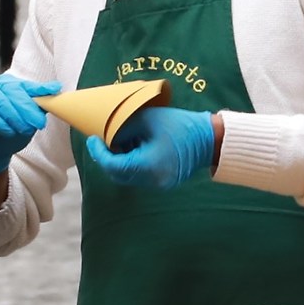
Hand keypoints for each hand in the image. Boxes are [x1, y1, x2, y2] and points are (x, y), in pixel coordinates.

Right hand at [0, 76, 59, 177]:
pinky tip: (9, 132)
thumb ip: (37, 107)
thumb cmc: (9, 132)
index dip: (41, 88)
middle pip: (14, 92)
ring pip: (1, 102)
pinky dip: (1, 124)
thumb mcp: (27, 120)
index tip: (55, 89)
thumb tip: (55, 92)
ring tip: (25, 130)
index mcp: (9, 84)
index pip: (26, 85)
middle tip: (39, 123)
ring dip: (16, 118)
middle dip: (28, 109)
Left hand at [84, 106, 216, 190]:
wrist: (210, 138)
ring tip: (121, 141)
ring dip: (119, 161)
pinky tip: (135, 147)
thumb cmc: (180, 125)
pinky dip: (132, 163)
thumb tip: (106, 135)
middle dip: (107, 157)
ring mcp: (159, 184)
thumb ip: (122, 129)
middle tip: (103, 139)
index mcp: (147, 166)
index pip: (113, 165)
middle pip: (118, 174)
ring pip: (128, 176)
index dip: (98, 153)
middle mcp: (152, 180)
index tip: (92, 139)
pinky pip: (140, 176)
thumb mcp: (146, 120)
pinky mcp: (163, 182)